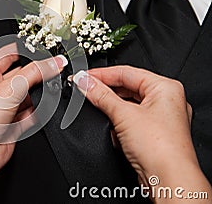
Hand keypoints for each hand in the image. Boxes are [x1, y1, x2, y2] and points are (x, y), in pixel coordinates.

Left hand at [0, 43, 66, 201]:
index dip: (26, 48)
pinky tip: (43, 108)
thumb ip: (34, 74)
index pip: (8, 53)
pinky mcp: (14, 123)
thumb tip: (54, 63)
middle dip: (37, 73)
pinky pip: (32, 113)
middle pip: (23, 74)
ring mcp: (6, 107)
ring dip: (40, 93)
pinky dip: (39, 111)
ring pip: (30, 94)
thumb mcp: (8, 90)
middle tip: (54, 68)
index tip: (45, 46)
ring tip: (50, 89)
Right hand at [71, 66, 210, 202]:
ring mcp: (160, 118)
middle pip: (127, 88)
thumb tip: (85, 82)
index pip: (127, 72)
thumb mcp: (123, 114)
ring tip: (94, 106)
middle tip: (84, 89)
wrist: (168, 178)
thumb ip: (100, 95)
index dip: (101, 74)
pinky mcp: (152, 135)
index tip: (83, 76)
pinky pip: (130, 121)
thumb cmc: (161, 147)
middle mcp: (166, 101)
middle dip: (105, 91)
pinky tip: (110, 127)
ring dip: (111, 108)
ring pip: (128, 105)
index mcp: (165, 87)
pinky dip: (118, 122)